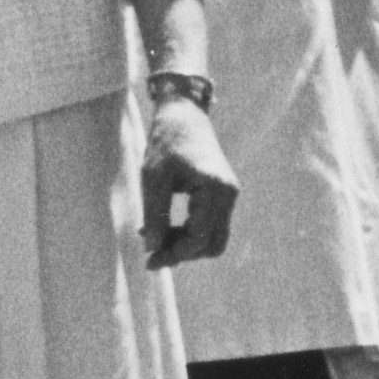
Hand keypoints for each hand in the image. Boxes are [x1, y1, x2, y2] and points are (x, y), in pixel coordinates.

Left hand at [140, 93, 239, 270]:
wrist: (184, 118)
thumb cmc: (165, 144)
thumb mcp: (152, 179)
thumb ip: (154, 214)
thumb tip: (152, 248)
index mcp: (214, 188)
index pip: (199, 237)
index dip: (174, 253)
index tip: (148, 260)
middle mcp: (229, 194)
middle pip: (212, 244)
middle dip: (183, 253)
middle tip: (151, 253)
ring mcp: (229, 195)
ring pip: (213, 239)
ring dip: (186, 245)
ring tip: (154, 238)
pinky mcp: (223, 195)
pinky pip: (210, 226)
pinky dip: (189, 232)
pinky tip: (163, 228)